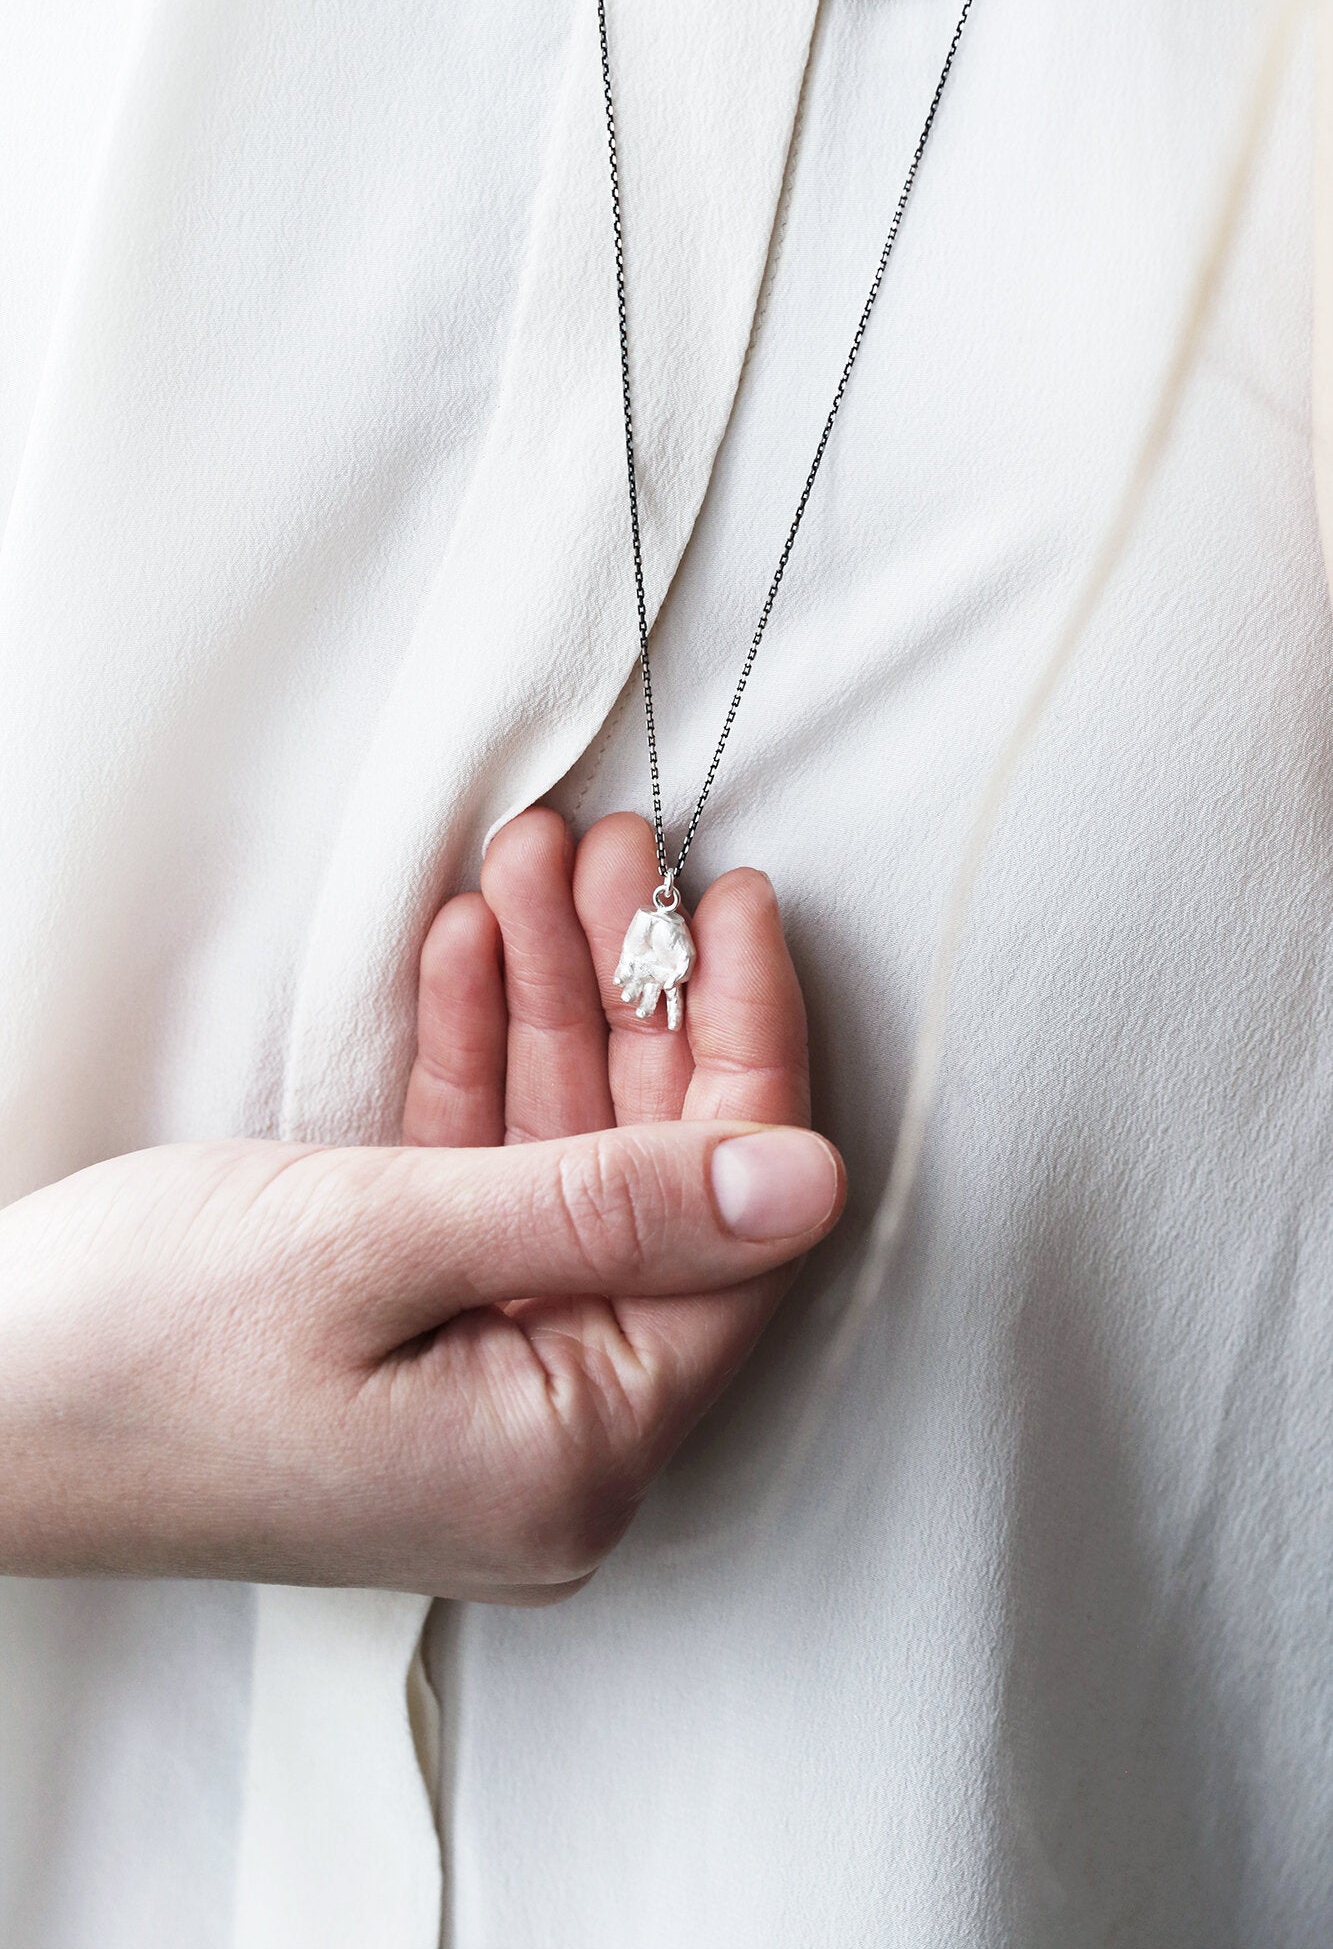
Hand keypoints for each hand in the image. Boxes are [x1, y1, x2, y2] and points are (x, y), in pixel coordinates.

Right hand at [0, 812, 842, 1600]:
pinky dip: (474, 1070)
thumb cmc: (136, 1351)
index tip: (732, 914)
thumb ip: (614, 1206)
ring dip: (548, 1009)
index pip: (735, 1236)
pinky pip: (484, 1188)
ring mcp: (479, 1388)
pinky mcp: (415, 1340)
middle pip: (654, 1187)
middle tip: (624, 862)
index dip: (745, 1054)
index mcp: (571, 1453)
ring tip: (540, 869)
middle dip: (633, 1003)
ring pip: (565, 1166)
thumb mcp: (385, 1243)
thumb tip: (806, 1182)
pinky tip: (469, 952)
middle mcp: (546, 1439)